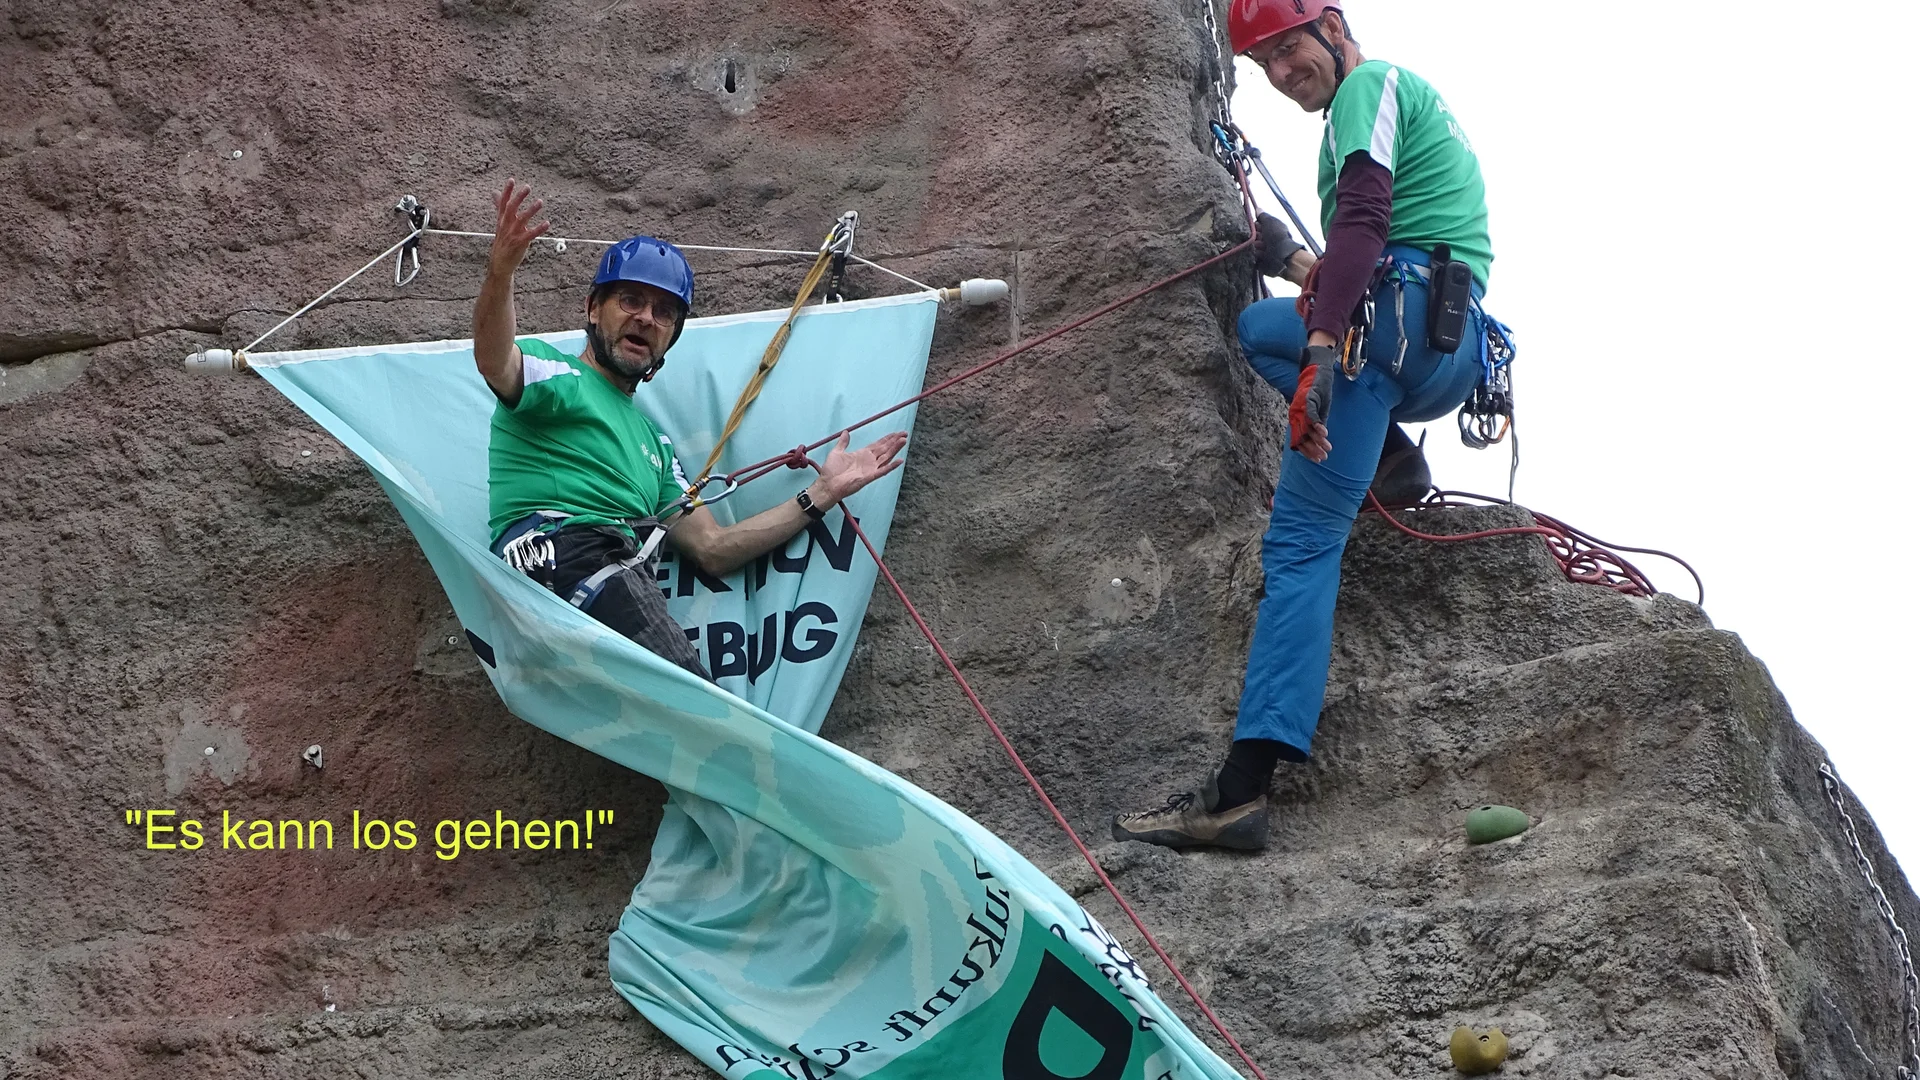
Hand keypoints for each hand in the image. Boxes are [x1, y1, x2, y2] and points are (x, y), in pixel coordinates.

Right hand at [488, 178, 550, 277]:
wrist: (499, 263)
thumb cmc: (502, 241)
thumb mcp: (500, 223)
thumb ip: (499, 207)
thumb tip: (494, 192)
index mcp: (501, 220)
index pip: (503, 203)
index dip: (507, 192)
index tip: (511, 180)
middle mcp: (506, 225)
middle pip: (511, 208)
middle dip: (519, 197)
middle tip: (527, 187)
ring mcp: (512, 234)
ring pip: (522, 220)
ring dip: (531, 210)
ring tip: (540, 201)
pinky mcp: (519, 243)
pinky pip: (530, 235)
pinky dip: (538, 229)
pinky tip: (547, 223)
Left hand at [814, 431, 907, 505]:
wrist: (827, 484)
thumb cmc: (831, 471)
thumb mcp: (837, 452)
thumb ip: (843, 442)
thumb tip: (845, 432)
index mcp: (862, 454)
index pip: (878, 445)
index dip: (887, 439)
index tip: (896, 433)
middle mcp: (868, 461)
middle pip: (885, 449)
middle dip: (894, 441)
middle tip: (904, 434)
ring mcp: (870, 469)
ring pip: (886, 457)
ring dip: (895, 449)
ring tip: (903, 441)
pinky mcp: (870, 477)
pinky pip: (883, 471)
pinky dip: (891, 466)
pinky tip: (900, 460)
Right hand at [1252, 212, 1304, 277]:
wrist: (1281, 256)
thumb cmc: (1276, 237)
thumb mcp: (1269, 222)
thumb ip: (1263, 216)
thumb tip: (1258, 209)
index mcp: (1273, 228)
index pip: (1260, 224)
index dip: (1254, 224)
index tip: (1251, 225)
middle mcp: (1270, 238)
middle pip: (1256, 235)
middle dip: (1253, 235)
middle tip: (1253, 237)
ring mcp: (1267, 249)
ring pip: (1254, 245)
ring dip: (1253, 245)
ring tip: (1256, 246)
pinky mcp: (1263, 259)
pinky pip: (1254, 255)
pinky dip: (1254, 253)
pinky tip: (1255, 253)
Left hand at [1289, 344, 1335, 462]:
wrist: (1318, 370)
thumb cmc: (1318, 391)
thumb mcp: (1319, 410)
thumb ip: (1317, 424)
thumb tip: (1320, 439)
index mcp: (1297, 418)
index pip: (1299, 439)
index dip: (1308, 451)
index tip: (1318, 460)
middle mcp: (1295, 414)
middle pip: (1301, 437)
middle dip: (1312, 449)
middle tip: (1322, 458)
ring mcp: (1300, 407)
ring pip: (1306, 429)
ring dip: (1317, 440)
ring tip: (1327, 449)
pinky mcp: (1308, 399)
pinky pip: (1311, 415)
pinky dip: (1317, 426)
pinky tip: (1324, 434)